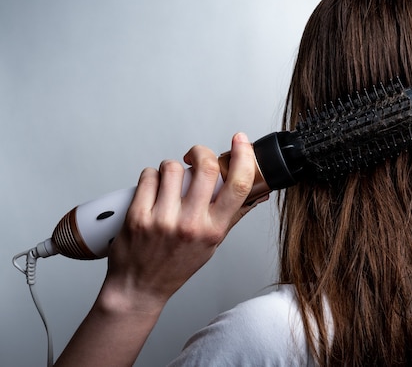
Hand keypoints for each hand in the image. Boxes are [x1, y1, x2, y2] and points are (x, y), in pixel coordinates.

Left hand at [101, 132, 263, 311]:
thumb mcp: (212, 244)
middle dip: (201, 152)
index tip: (241, 141)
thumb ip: (233, 215)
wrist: (139, 287)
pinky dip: (151, 177)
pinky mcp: (138, 215)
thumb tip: (257, 193)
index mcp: (213, 229)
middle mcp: (190, 224)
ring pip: (173, 167)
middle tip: (197, 156)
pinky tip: (153, 190)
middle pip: (205, 167)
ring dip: (173, 167)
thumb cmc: (176, 266)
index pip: (238, 186)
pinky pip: (149, 176)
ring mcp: (163, 219)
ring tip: (170, 182)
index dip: (244, 157)